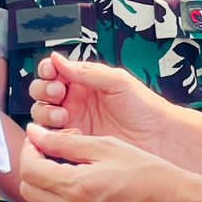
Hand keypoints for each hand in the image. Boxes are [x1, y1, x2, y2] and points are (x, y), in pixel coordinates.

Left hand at [21, 125, 190, 201]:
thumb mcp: (106, 147)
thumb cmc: (146, 172)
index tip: (39, 142)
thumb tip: (34, 132)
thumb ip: (64, 142)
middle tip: (54, 156)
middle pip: (30, 189)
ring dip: (47, 191)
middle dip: (36, 168)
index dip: (29, 150)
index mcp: (77, 187)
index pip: (29, 168)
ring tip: (71, 178)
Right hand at [30, 53, 167, 151]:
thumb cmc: (145, 107)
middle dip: (44, 90)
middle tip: (58, 93)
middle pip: (42, 92)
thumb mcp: (117, 81)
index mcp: (84, 82)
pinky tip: (67, 130)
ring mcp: (74, 122)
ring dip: (46, 112)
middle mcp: (75, 101)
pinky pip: (52, 137)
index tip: (51, 72)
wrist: (159, 137)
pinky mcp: (75, 143)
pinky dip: (51, 133)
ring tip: (63, 116)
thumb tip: (57, 59)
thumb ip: (86, 72)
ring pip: (42, 114)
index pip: (54, 72)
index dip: (47, 70)